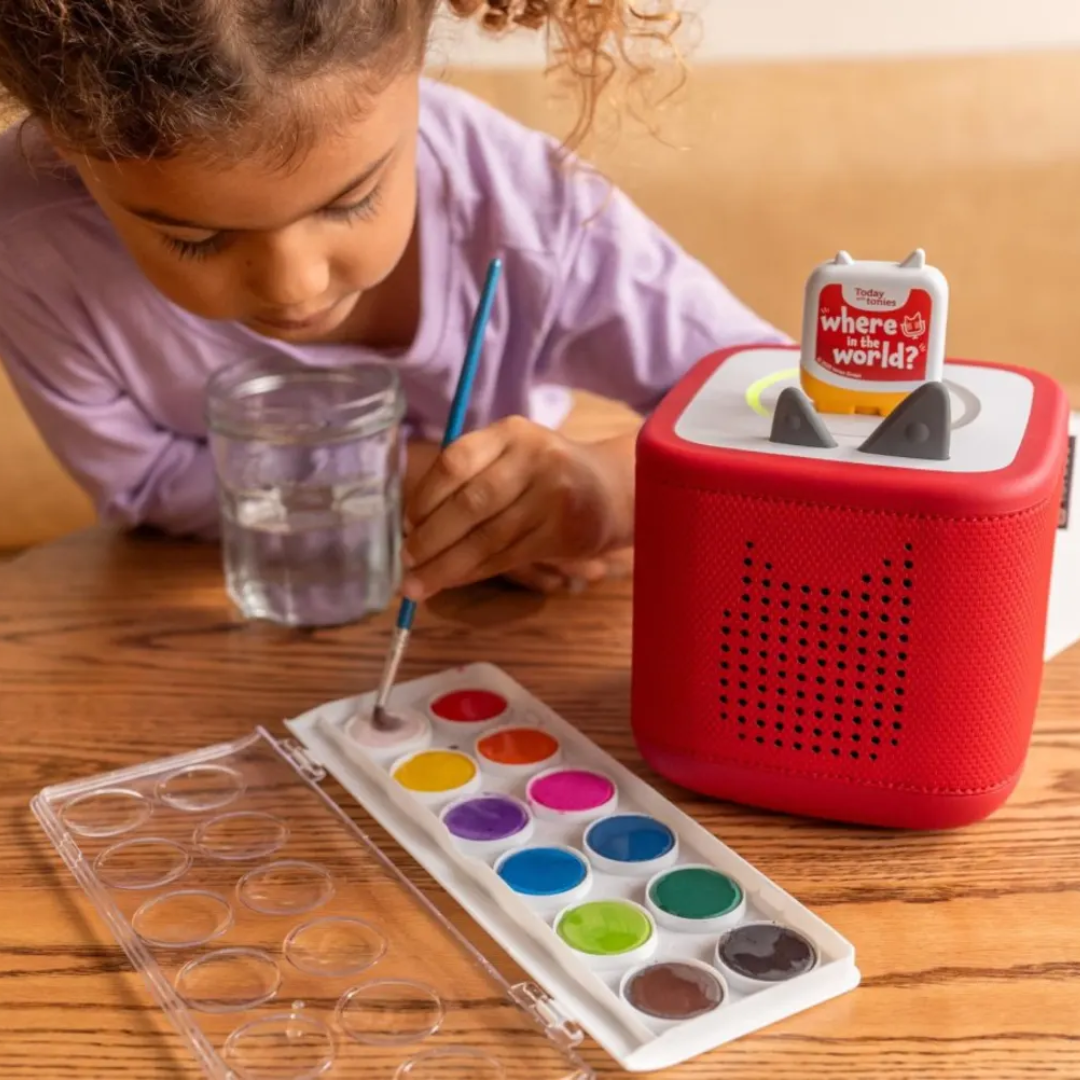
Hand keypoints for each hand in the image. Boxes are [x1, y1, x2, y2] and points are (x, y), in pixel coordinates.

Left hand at [401, 417, 633, 599]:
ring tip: (418, 585)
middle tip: (407, 562)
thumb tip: (411, 527)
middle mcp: (533, 458)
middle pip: (471, 503)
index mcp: (509, 433)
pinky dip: (476, 572)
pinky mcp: (565, 531)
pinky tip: (455, 581)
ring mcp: (553, 495)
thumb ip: (469, 481)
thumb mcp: (511, 458)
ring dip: (448, 566)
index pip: (455, 461)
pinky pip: (509, 557)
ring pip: (488, 537)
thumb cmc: (545, 476)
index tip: (406, 524)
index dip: (424, 497)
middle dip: (432, 538)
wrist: (611, 491)